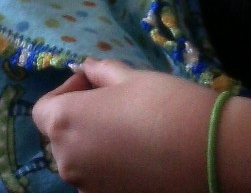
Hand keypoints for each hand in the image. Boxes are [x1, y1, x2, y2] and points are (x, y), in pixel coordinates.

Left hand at [32, 58, 211, 192]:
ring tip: (130, 129)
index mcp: (62, 123)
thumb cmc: (161, 104)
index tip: (93, 83)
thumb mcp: (128, 77)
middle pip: (60, 136)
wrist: (207, 153)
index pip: (43, 109)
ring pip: (80, 160)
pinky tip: (140, 154)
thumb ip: (100, 72)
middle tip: (113, 102)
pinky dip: (110, 167)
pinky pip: (99, 180)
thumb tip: (87, 69)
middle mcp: (66, 161)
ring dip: (94, 143)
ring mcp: (87, 188)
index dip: (66, 91)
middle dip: (80, 117)